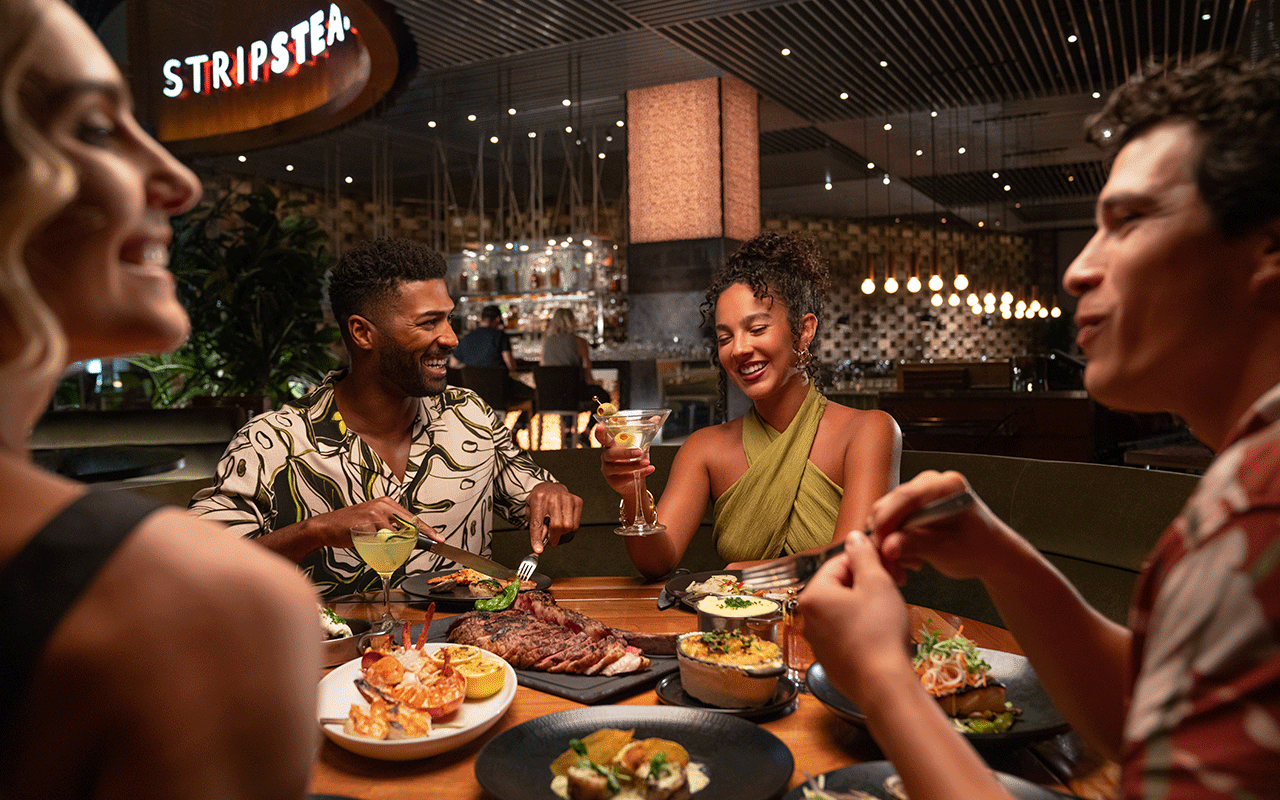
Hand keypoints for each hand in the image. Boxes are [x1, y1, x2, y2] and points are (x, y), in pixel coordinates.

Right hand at [312, 497, 419, 548]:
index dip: (428, 530)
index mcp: (387, 503)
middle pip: (410, 525)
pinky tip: (370, 546)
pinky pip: (381, 542)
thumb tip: (411, 540)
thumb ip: (392, 528)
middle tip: (429, 547)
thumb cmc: (350, 526)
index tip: (439, 539)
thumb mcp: (374, 523)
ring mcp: (375, 514)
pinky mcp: (366, 525)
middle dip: (420, 539)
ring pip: (396, 536)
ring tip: (379, 547)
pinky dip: (380, 549)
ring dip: (393, 547)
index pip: (413, 518)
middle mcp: (383, 505)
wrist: (326, 527)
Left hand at [527, 482, 582, 550]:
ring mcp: (567, 498)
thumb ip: (535, 526)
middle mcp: (553, 497)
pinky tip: (564, 522)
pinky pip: (575, 524)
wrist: (549, 487)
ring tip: (556, 529)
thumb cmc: (539, 501)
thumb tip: (542, 541)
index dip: (537, 539)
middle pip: (556, 526)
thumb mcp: (531, 512)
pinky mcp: (577, 501)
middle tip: (550, 540)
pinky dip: (570, 528)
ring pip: (567, 526)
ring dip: (561, 533)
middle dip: (553, 538)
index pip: (537, 523)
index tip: (538, 550)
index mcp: (538, 499)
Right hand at [595, 423, 654, 495]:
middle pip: (611, 454)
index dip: (600, 432)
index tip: (601, 426)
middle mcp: (606, 456)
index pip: (603, 437)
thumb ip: (646, 432)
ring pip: (618, 467)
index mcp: (610, 445)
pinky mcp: (613, 481)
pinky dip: (639, 473)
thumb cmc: (634, 460)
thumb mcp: (640, 445)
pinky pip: (625, 477)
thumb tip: (656, 418)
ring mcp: (608, 469)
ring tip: (647, 462)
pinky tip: (649, 469)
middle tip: (639, 452)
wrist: (635, 482)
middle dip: (625, 453)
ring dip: (634, 464)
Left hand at [797, 530, 912, 705]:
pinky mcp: (831, 662)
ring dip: (865, 607)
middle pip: (839, 588)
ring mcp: (818, 643)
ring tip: (888, 614)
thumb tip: (854, 538)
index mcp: (813, 596)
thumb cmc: (879, 633)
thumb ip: (863, 556)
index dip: (865, 561)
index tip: (885, 566)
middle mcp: (808, 619)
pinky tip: (881, 636)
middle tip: (892, 588)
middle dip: (865, 585)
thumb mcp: (876, 583)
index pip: (837, 563)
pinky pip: (846, 635)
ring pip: (843, 612)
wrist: (884, 685)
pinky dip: (862, 631)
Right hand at [867, 471, 1018, 585]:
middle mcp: (929, 484)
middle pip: (890, 505)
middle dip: (886, 537)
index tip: (879, 543)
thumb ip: (917, 545)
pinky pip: (890, 523)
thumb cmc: (979, 548)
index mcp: (947, 486)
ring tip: (908, 565)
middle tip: (892, 565)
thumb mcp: (949, 551)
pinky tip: (909, 557)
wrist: (989, 552)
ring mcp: (918, 494)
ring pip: (885, 516)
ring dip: (889, 543)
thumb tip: (887, 547)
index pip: (907, 496)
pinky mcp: (911, 508)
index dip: (888, 519)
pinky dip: (893, 543)